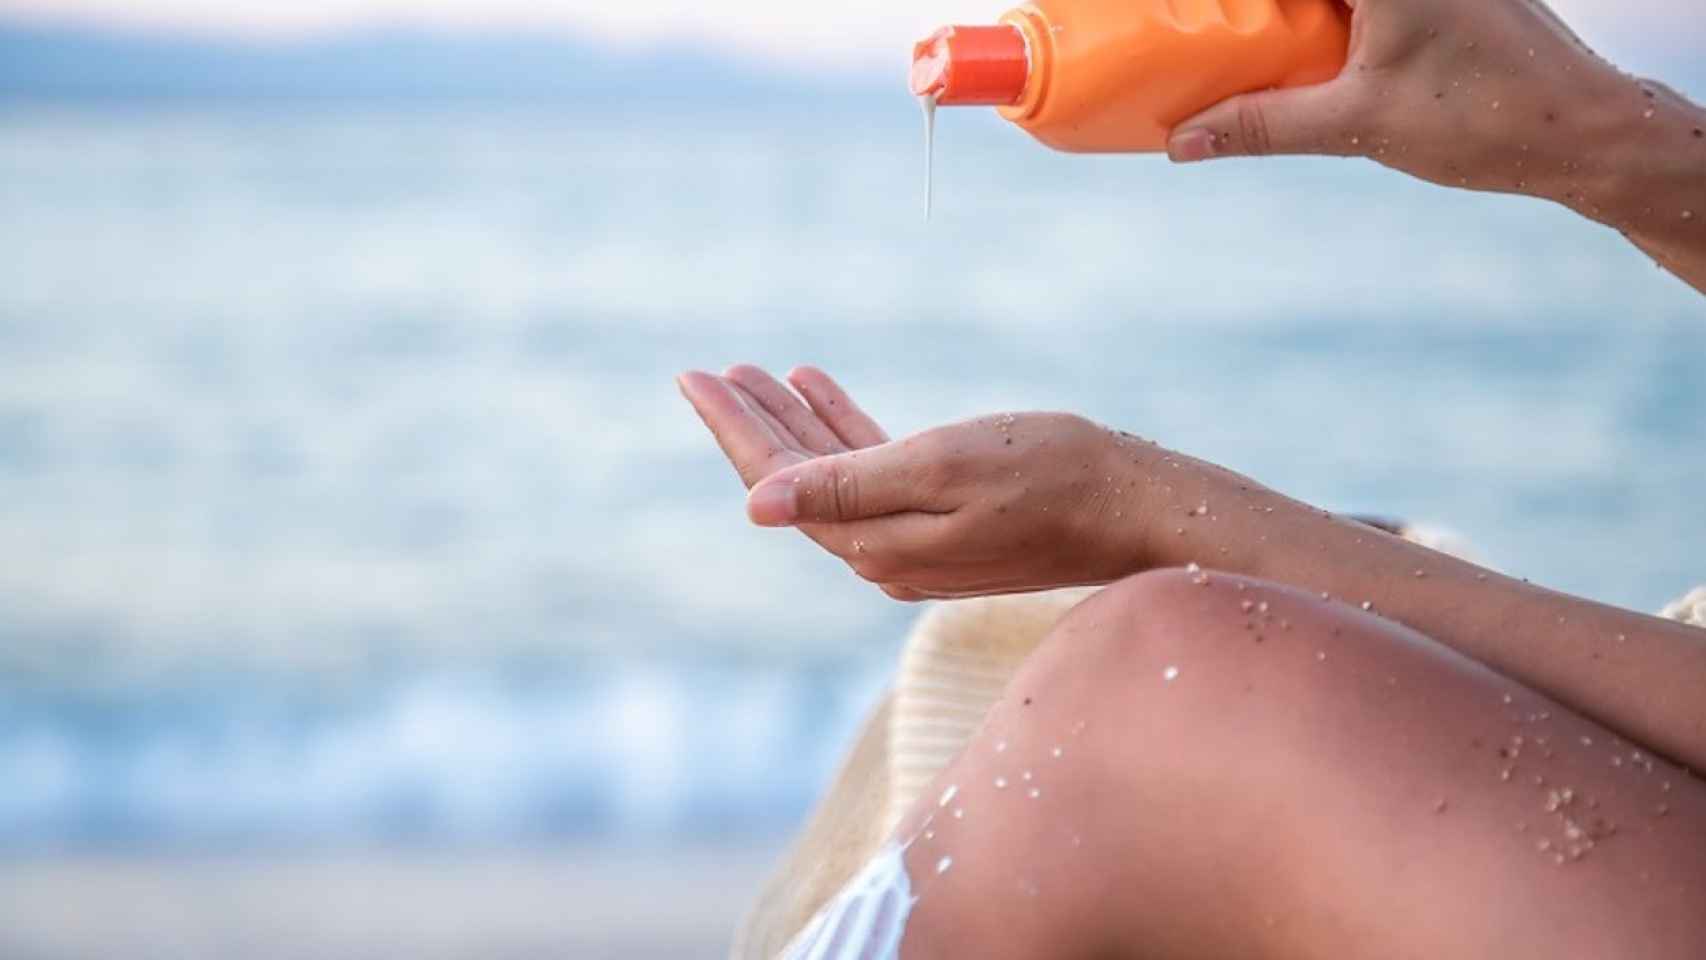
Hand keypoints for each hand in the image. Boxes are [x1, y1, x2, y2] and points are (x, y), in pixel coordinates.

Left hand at [677, 365, 1176, 599]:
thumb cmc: (1047, 475)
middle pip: (797, 479)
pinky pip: (875, 473)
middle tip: (710, 371)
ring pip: (833, 473)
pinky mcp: (943, 525)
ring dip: (796, 421)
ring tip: (759, 373)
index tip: (693, 378)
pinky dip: (845, 430)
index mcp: (873, 542)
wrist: (1134, 508)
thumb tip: (755, 506)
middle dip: (752, 422)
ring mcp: (913, 542)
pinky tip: (820, 389)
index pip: (779, 482)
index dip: (733, 428)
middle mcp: (883, 552)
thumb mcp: (938, 468)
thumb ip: (846, 484)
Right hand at [1166, 0, 1705, 291]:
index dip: (1224, 0)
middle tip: (1192, 26)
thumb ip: (1263, 124)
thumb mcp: (1356, 125)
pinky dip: (1320, 14)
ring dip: (1285, 17)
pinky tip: (1287, 41)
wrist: (1583, 131)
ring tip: (1227, 34)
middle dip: (1248, 13)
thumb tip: (1180, 140)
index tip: (1172, 10)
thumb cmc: (1485, 119)